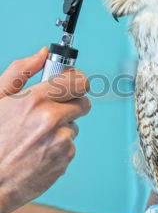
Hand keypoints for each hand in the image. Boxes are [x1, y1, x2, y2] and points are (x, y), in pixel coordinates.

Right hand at [0, 48, 90, 212]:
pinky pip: (70, 145)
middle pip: (83, 102)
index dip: (76, 81)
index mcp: (35, 99)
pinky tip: (38, 151)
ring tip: (36, 137)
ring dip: (62, 128)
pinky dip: (59, 147)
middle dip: (70, 105)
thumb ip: (20, 72)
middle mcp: (51, 118)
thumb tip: (41, 54)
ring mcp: (61, 140)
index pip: (78, 81)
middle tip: (52, 111)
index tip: (72, 83)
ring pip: (74, 125)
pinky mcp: (65, 158)